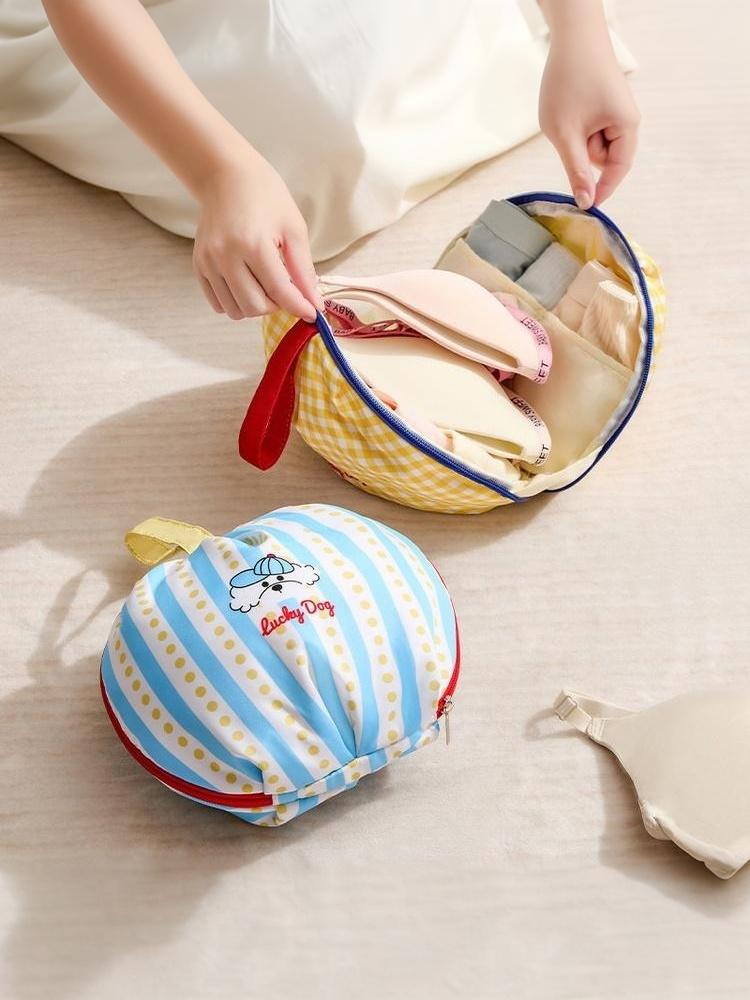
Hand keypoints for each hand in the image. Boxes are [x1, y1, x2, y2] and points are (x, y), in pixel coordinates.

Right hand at [193, 152, 323, 321]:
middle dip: (276, 305)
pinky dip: (236, 302)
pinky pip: (218, 303)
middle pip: (255, 307)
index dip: (300, 307)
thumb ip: (304, 270)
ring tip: (264, 284)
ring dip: (255, 306)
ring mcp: (208, 262)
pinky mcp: (198, 265)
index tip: (312, 313)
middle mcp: (225, 255)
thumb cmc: (265, 197)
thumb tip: (314, 304)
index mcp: (253, 243)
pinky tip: (246, 284)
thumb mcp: (294, 228)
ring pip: (235, 311)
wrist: (226, 176)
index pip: (280, 291)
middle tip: (285, 289)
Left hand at [539, 21, 639, 208]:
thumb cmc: (569, 79)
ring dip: (577, 138)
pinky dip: (576, 126)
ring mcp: (616, 111)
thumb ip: (576, 170)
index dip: (601, 190)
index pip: (618, 171)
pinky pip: (589, 129)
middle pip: (604, 158)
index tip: (584, 207)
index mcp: (627, 126)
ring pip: (593, 144)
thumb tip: (586, 202)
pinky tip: (569, 107)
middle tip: (568, 131)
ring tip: (567, 114)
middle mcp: (627, 119)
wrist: (571, 35)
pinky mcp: (604, 105)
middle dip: (583, 153)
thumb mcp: (566, 133)